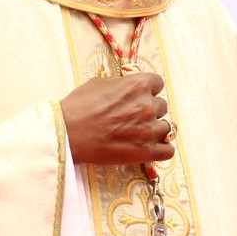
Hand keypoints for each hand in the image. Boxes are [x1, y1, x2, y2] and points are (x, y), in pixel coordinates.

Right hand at [59, 73, 174, 164]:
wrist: (68, 134)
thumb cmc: (79, 107)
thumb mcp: (100, 83)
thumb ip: (121, 84)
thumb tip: (127, 87)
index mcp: (139, 85)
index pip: (158, 83)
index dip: (149, 90)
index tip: (140, 96)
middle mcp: (148, 105)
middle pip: (161, 106)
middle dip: (150, 110)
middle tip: (133, 117)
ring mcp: (149, 129)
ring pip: (167, 127)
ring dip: (156, 129)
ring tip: (141, 134)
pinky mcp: (147, 152)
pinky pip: (168, 151)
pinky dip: (162, 149)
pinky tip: (152, 148)